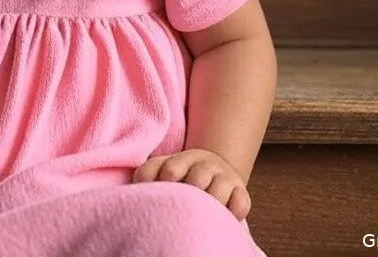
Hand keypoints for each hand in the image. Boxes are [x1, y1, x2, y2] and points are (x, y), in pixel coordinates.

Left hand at [132, 149, 250, 220]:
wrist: (213, 165)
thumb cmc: (178, 173)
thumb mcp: (160, 167)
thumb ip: (146, 174)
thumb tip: (135, 187)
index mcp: (181, 160)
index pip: (170, 170)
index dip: (163, 184)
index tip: (159, 196)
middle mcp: (205, 166)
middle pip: (197, 179)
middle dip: (189, 193)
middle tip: (181, 209)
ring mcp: (224, 178)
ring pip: (220, 189)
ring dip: (211, 203)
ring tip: (201, 216)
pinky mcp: (240, 192)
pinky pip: (241, 203)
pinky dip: (234, 211)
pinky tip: (224, 217)